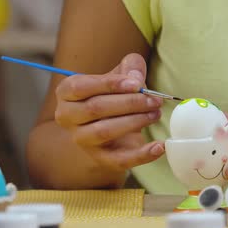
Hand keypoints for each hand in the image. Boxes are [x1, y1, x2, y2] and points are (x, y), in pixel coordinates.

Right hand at [54, 53, 164, 171]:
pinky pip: (119, 160)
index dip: (109, 84)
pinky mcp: (100, 158)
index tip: (136, 84)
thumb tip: (136, 78)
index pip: (81, 87)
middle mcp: (67, 117)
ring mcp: (82, 139)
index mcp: (67, 92)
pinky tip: (159, 147)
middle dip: (130, 103)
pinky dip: (141, 155)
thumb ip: (130, 68)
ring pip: (104, 131)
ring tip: (155, 114)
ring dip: (135, 122)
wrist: (111, 123)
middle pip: (95, 108)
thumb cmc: (113, 94)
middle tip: (155, 100)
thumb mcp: (120, 74)